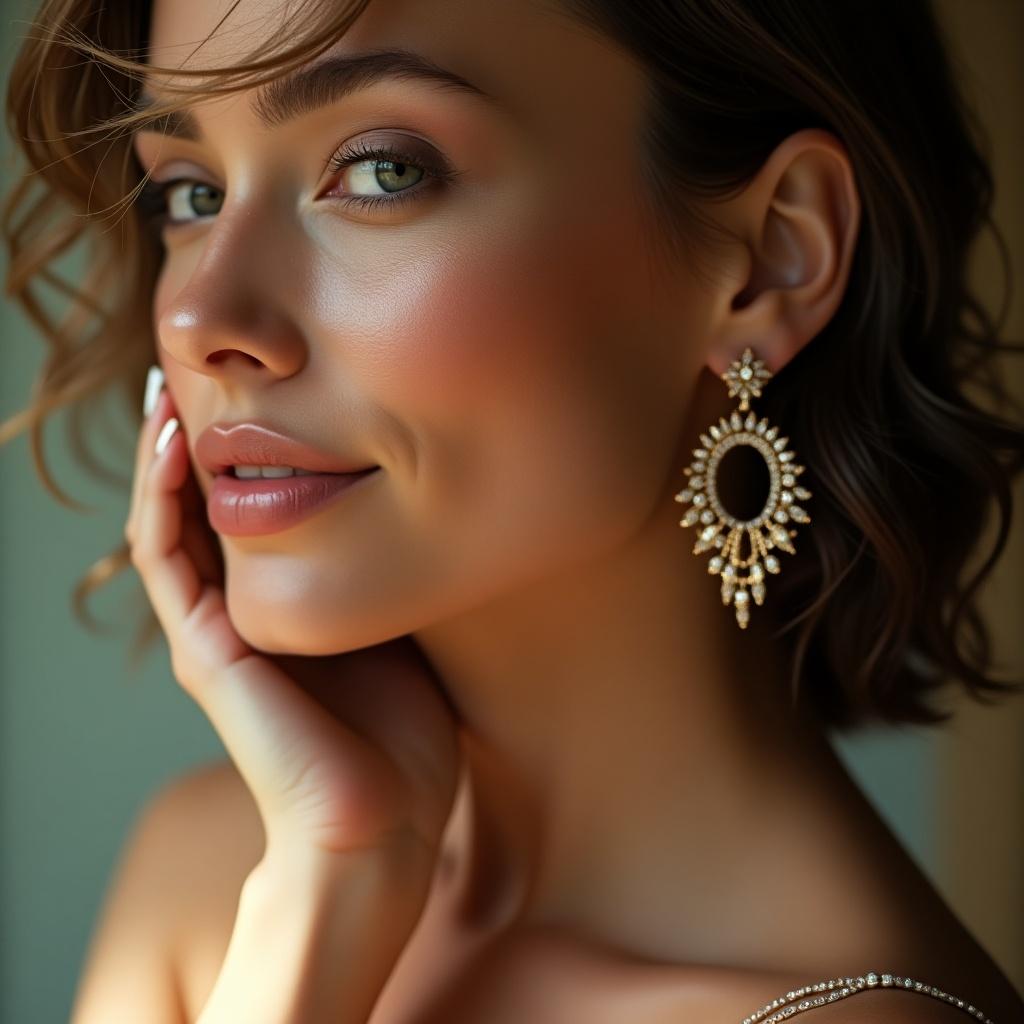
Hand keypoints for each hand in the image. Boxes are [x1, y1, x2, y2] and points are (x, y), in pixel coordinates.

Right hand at [124, 371, 461, 871]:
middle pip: (202, 511)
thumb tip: (431, 511)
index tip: (262, 392)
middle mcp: (240, 617)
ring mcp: (215, 634)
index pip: (248, 518)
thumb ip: (395, 578)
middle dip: (198, 443)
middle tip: (200, 371)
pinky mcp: (205, 652)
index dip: (244, 455)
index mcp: (285, 611)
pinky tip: (171, 446)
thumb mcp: (405, 631)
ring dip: (164, 457)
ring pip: (169, 524)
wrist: (384, 825)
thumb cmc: (406, 741)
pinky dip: (161, 500)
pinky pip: (169, 561)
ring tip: (170, 390)